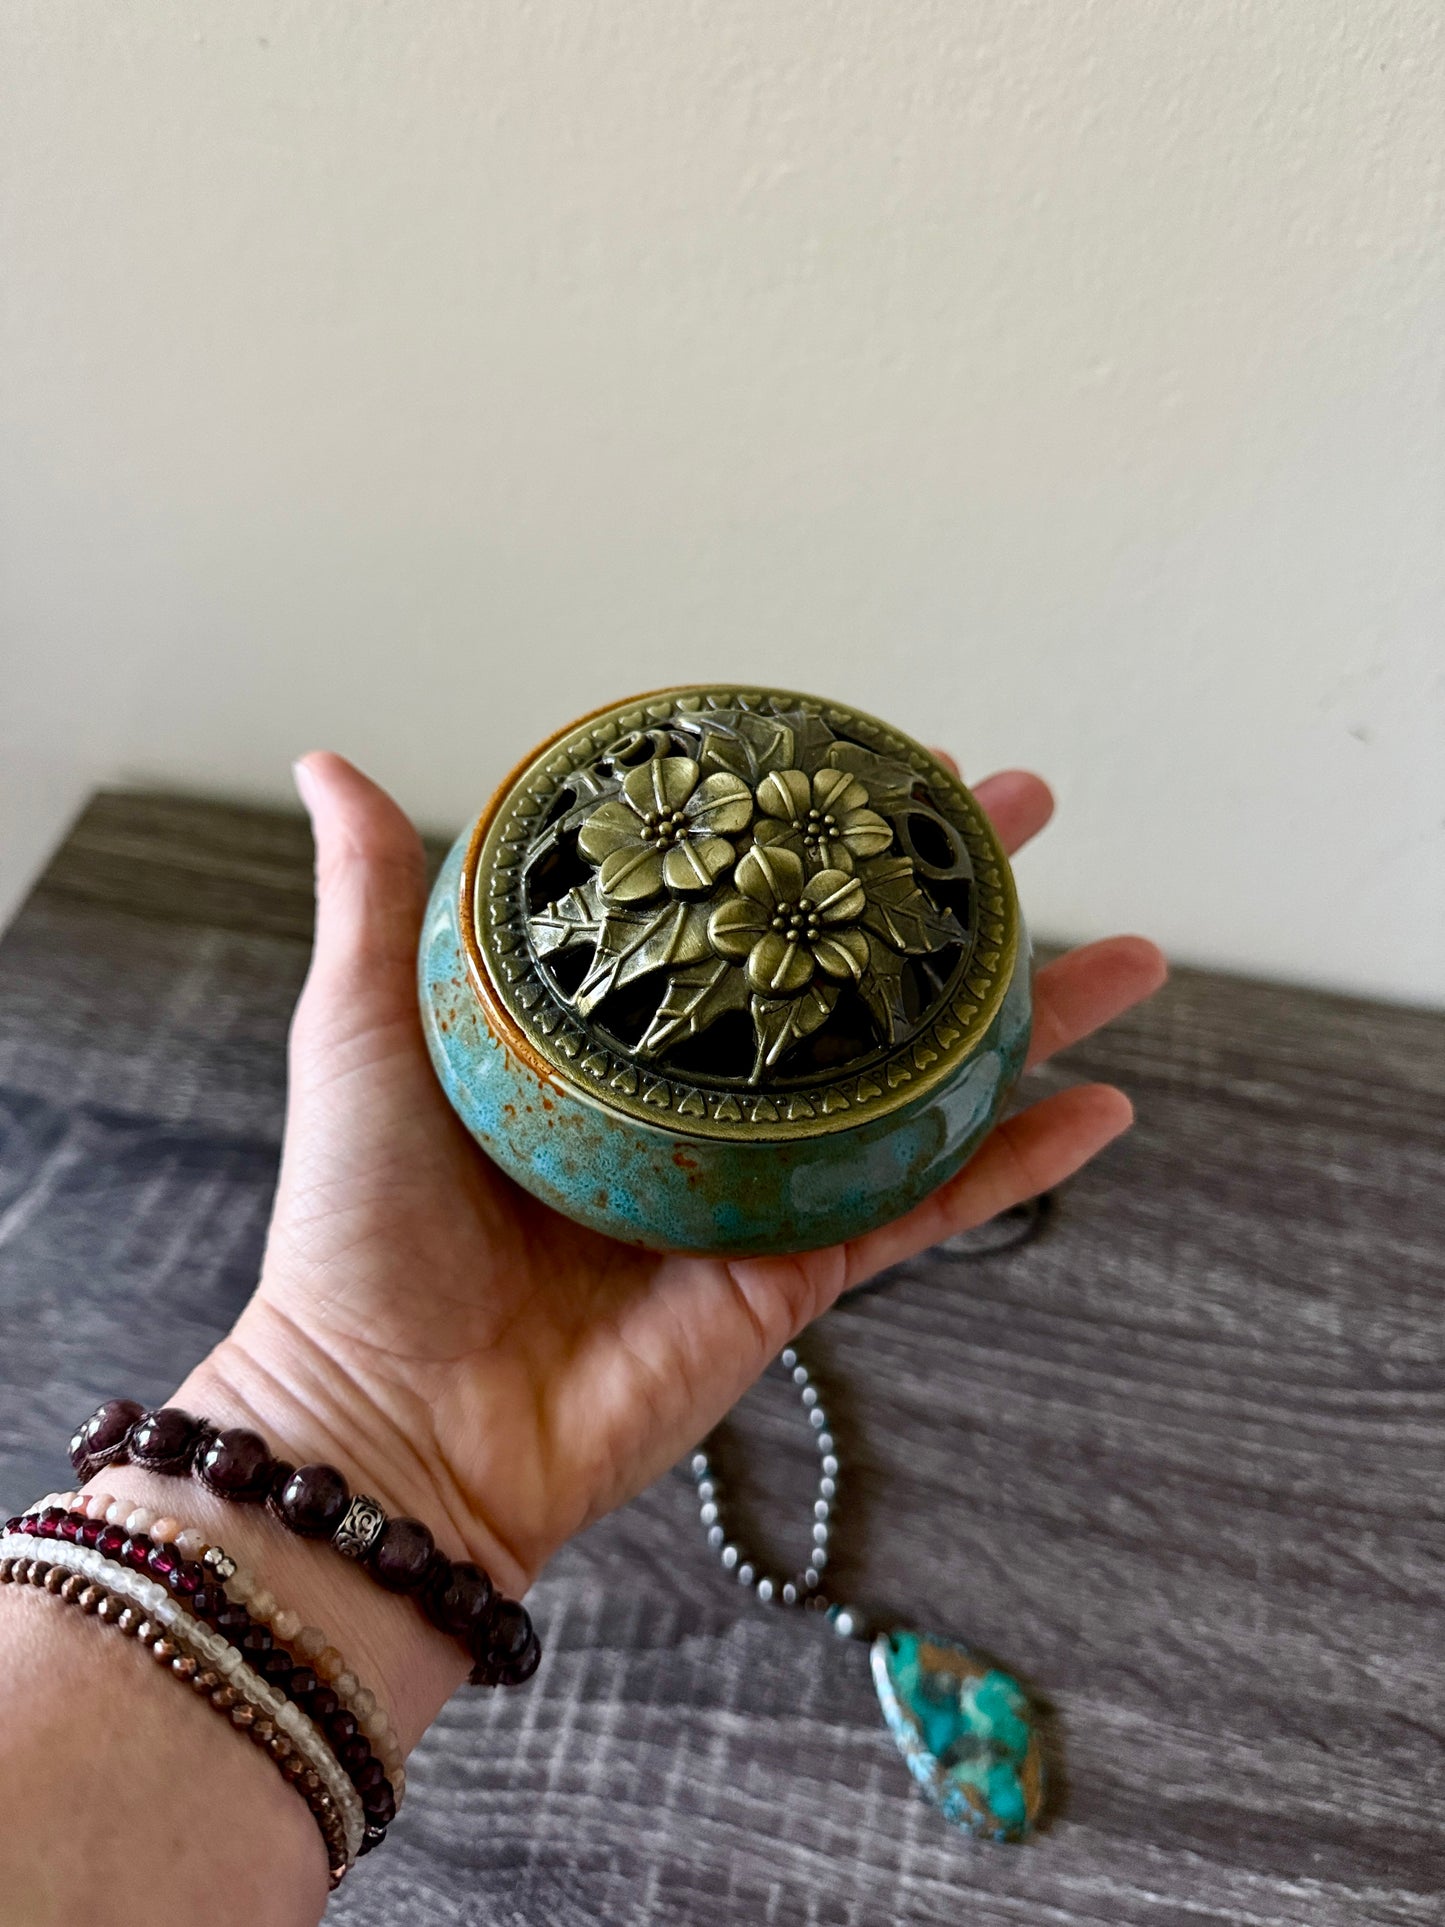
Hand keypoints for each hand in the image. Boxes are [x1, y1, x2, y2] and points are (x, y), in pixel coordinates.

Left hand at [212, 752, 1165, 1601]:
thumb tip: (334, 762)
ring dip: (1030, 1022)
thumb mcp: (370, 1034)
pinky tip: (1103, 1108)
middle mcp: (701, 1102)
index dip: (811, 831)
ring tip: (1125, 957)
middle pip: (852, 977)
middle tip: (1028, 817)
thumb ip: (380, 901)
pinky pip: (927, 1206)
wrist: (395, 1429)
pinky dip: (1020, 1164)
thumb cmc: (363, 1230)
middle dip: (948, 898)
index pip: (738, 904)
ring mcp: (761, 1190)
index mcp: (613, 1035)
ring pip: (923, 1086)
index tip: (879, 761)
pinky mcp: (797, 1279)